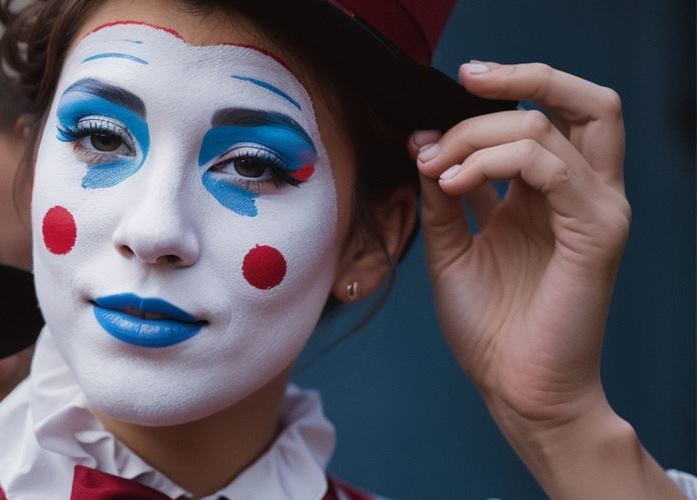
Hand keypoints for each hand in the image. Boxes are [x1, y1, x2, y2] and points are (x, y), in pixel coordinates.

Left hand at [410, 61, 627, 426]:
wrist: (513, 385)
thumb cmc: (488, 326)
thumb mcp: (450, 248)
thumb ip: (443, 195)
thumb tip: (424, 139)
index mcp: (547, 194)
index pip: (543, 116)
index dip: (500, 93)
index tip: (438, 102)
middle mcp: (577, 193)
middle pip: (579, 101)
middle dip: (520, 77)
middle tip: (463, 80)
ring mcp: (594, 208)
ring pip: (550, 126)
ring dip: (480, 133)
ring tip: (437, 165)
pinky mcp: (597, 231)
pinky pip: (551, 168)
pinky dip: (495, 162)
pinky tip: (455, 182)